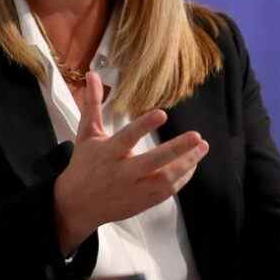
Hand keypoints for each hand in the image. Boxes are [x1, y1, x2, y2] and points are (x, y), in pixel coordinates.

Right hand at [53, 71, 208, 254]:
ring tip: (202, 146)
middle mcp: (123, 172)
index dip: (144, 125)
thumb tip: (92, 74)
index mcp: (109, 152)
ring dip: (187, 163)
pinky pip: (167, 191)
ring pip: (165, 179)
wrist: (77, 205)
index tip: (162, 113)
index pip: (128, 137)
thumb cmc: (84, 164)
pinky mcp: (143, 202)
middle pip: (153, 162)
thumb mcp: (87, 134)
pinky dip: (183, 177)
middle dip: (177, 150)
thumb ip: (93, 104)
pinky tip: (193, 163)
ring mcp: (135, 189)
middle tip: (197, 136)